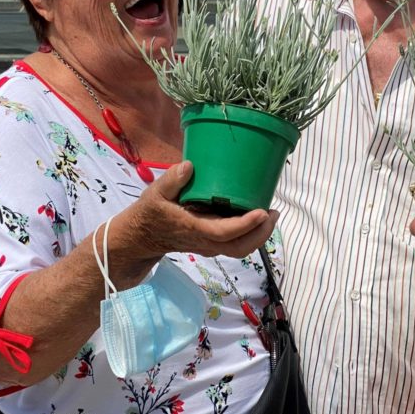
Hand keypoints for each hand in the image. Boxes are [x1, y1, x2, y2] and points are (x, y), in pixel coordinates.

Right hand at [112, 161, 278, 265]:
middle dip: (261, 233)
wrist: (140, 238)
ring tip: (270, 213)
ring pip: (240, 248)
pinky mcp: (212, 241)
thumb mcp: (154, 194)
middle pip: (240, 247)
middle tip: (274, 212)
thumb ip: (171, 181)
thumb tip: (189, 166)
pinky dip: (250, 232)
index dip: (245, 225)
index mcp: (193, 229)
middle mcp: (205, 241)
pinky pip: (236, 242)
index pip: (224, 233)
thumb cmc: (149, 214)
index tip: (262, 212)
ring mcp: (210, 244)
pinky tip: (256, 214)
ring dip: (259, 234)